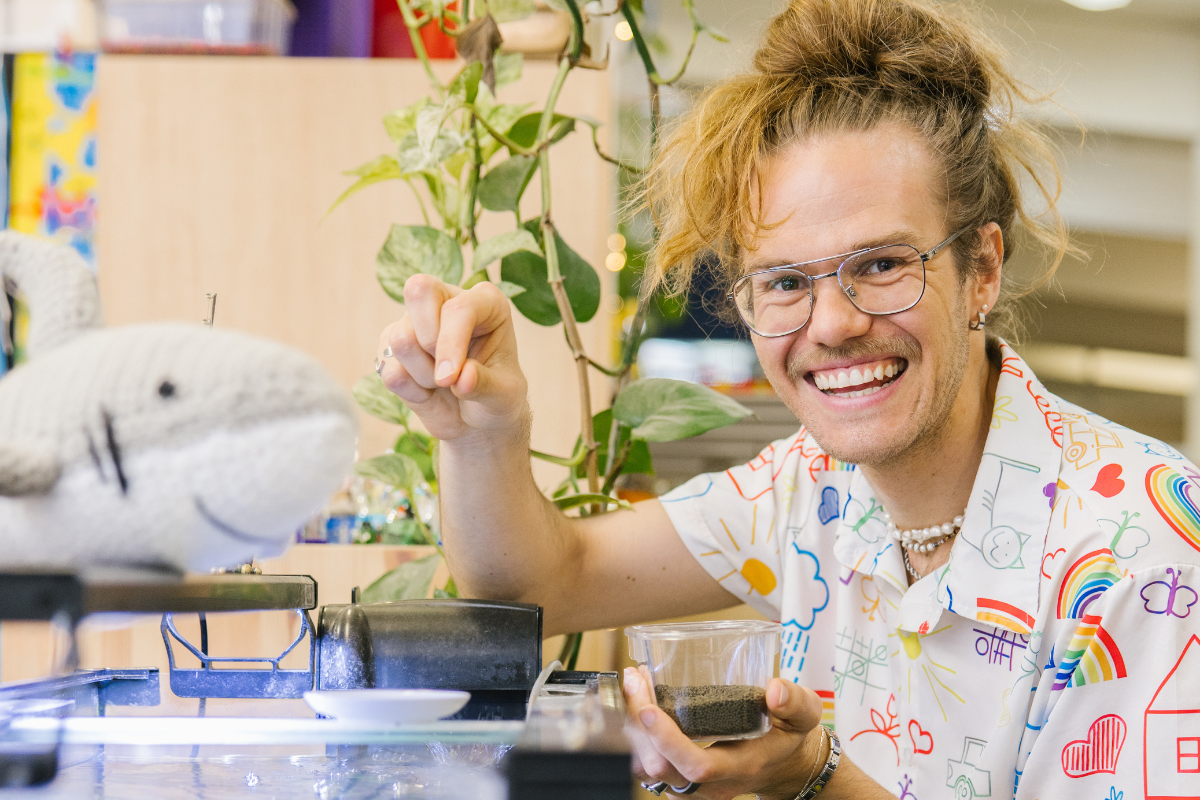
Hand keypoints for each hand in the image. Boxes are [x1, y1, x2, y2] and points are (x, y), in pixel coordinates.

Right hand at [377, 275, 528, 441]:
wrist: (476, 423)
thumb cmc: (496, 398)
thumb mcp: (504, 395)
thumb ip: (486, 385)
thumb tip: (461, 379)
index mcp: (485, 302)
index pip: (458, 306)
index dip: (451, 342)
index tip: (451, 378)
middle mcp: (447, 300)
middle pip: (418, 290)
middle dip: (429, 342)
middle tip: (448, 374)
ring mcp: (414, 321)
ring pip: (400, 338)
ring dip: (423, 374)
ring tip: (443, 385)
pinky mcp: (390, 346)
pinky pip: (388, 369)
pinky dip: (410, 391)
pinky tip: (427, 392)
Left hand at [623, 667, 824, 798]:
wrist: (784, 766)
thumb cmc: (789, 736)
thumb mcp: (805, 715)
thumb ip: (795, 701)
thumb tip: (775, 690)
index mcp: (740, 767)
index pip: (696, 767)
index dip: (668, 742)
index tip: (649, 708)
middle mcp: (712, 784)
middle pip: (661, 768)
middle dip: (639, 725)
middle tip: (634, 680)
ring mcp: (693, 787)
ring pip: (648, 768)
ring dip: (633, 728)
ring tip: (634, 684)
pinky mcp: (680, 778)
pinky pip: (648, 763)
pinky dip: (637, 734)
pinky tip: (639, 699)